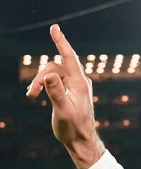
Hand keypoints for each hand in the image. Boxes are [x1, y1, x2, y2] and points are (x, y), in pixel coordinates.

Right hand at [26, 24, 104, 168]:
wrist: (81, 140)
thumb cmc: (73, 127)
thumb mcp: (62, 110)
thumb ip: (55, 92)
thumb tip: (48, 76)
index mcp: (80, 83)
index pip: (69, 58)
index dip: (61, 42)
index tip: (54, 28)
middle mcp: (80, 81)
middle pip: (55, 67)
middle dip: (40, 77)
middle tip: (30, 93)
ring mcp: (76, 85)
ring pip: (53, 74)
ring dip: (40, 82)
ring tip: (30, 96)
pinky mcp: (72, 91)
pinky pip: (56, 80)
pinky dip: (44, 84)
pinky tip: (36, 93)